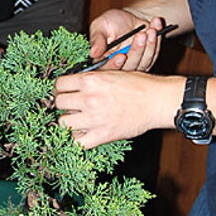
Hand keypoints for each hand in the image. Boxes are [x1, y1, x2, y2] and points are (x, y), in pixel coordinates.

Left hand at [55, 70, 181, 148]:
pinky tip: (83, 133)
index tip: (64, 91)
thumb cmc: (138, 85)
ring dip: (68, 121)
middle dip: (63, 104)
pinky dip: (78, 139)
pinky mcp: (102, 135)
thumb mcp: (111, 72)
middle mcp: (89, 98)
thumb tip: (73, 83)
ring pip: (63, 122)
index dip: (60, 88)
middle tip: (71, 106)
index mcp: (90, 80)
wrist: (156, 101)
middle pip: (59, 103)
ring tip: (77, 119)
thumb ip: (90, 78)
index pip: (59, 84)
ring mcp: (94, 118)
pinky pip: (78, 142)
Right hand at [89, 9, 165, 71]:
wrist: (129, 17)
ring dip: (148, 46)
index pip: (107, 69)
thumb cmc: (111, 22)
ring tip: (150, 29)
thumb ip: (97, 40)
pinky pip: (153, 54)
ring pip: (143, 62)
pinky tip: (154, 27)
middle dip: (136, 51)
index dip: (114, 65)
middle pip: (129, 67)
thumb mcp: (100, 26)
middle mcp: (119, 65)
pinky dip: (156, 41)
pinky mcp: (147, 59)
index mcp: (103, 60)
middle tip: (141, 35)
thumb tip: (93, 53)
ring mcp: (135, 63)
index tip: (122, 55)